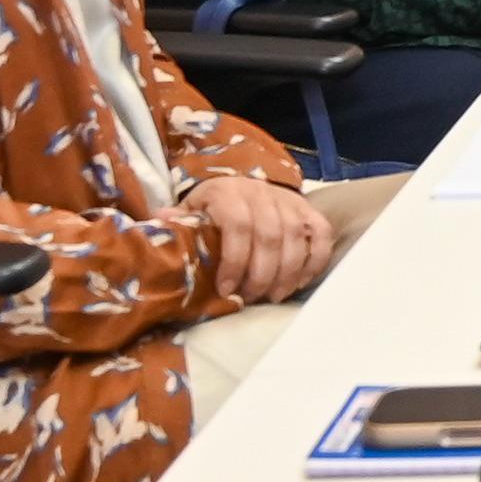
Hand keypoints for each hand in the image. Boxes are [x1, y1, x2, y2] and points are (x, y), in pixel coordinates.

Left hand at [180, 173, 335, 307]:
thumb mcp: (190, 209)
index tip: (227, 290)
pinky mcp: (309, 209)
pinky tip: (300, 281)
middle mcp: (263, 193)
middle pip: (271, 236)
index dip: (235, 261)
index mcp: (229, 193)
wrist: (242, 182)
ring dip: (288, 273)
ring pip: (298, 238)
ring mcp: (289, 201)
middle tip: (252, 299)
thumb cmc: (211, 205)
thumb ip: (178, 220)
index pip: (239, 226)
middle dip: (262, 275)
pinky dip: (315, 260)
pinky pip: (322, 234)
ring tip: (275, 296)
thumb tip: (158, 224)